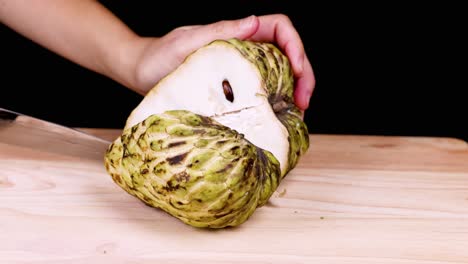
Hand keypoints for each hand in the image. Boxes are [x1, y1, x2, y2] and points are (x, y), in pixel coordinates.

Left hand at [133, 14, 314, 110]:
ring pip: (279, 75)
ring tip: (297, 115)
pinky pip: (261, 92)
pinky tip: (275, 121)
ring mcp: (239, 69)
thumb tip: (255, 22)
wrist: (139, 73)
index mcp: (237, 33)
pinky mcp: (232, 88)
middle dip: (303, 75)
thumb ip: (220, 32)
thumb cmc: (158, 56)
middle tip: (305, 103)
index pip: (280, 28)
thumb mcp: (188, 43)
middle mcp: (243, 49)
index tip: (297, 71)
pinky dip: (274, 105)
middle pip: (287, 54)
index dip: (296, 46)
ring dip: (293, 92)